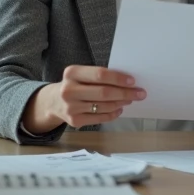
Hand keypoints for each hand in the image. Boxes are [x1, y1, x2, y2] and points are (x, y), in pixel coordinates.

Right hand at [22, 66, 144, 132]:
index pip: (100, 75)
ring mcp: (71, 107)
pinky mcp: (74, 121)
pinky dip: (113, 114)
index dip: (118, 78)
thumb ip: (98, 76)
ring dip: (121, 103)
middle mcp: (68, 90)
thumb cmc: (75, 84)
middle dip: (125, 93)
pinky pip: (100, 118)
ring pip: (103, 106)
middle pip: (104, 92)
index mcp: (71, 73)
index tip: (133, 81)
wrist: (53, 102)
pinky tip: (119, 109)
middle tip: (140, 93)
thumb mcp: (80, 75)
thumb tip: (127, 82)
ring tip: (129, 100)